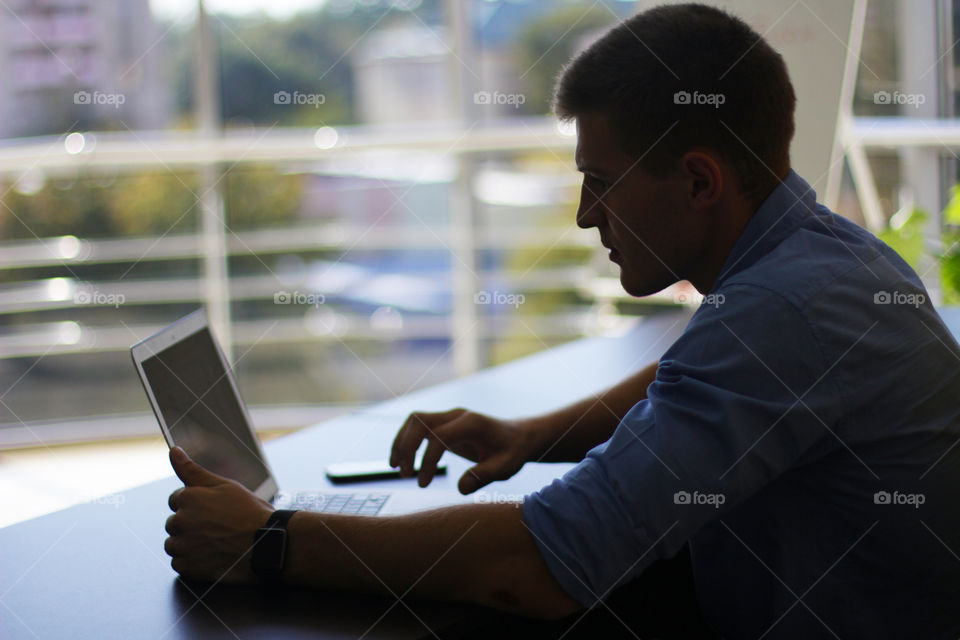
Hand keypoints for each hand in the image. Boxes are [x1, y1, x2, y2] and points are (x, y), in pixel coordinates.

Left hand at [164, 446, 273, 583]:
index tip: (213, 510)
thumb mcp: (224, 485)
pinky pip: (179, 563)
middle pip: (175, 522)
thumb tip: (173, 451)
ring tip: (215, 542)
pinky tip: (212, 555)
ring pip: (174, 543)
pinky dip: (192, 561)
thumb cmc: (250, 513)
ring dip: (188, 543)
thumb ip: (193, 470)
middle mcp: (179, 521)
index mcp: (187, 498)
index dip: (197, 504)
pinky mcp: (187, 567)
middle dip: (191, 523)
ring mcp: (182, 546)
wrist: (266, 545)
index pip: (177, 499)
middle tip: (218, 526)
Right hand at [390, 408, 532, 493]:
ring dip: (402, 443)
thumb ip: (484, 476)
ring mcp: (449, 417)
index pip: (440, 436)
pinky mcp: (443, 424)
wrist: (518, 437)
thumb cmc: (512, 452)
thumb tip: (461, 488)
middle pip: (420, 421)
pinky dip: (406, 441)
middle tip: (406, 475)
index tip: (423, 483)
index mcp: (472, 423)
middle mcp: (457, 415)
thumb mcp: (505, 467)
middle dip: (407, 447)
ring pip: (414, 421)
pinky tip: (403, 462)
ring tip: (400, 470)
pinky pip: (417, 426)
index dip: (427, 460)